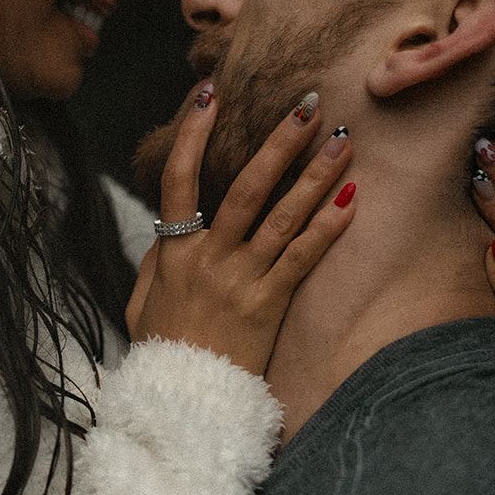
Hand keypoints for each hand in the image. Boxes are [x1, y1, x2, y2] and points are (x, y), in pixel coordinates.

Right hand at [126, 85, 355, 376]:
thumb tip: (169, 232)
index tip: (212, 94)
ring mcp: (240, 280)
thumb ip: (156, 263)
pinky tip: (352, 199)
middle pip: (245, 187)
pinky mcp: (269, 303)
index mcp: (173, 253)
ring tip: (343, 139)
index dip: (193, 135)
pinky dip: (328, 227)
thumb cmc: (162, 354)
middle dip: (279, 142)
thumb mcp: (142, 305)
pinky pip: (303, 257)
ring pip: (281, 215)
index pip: (178, 180)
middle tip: (308, 103)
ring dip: (315, 173)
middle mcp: (208, 259)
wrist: (183, 401)